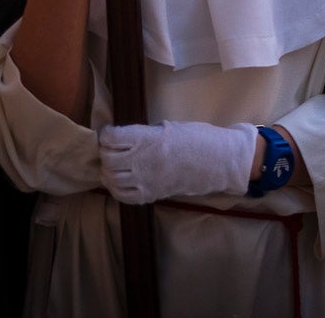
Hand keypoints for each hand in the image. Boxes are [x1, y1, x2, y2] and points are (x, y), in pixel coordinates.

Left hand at [98, 120, 257, 203]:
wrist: (219, 162)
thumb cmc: (198, 139)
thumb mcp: (170, 127)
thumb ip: (146, 133)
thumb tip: (125, 137)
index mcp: (150, 139)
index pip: (112, 138)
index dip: (107, 133)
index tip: (110, 132)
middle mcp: (144, 161)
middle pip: (108, 159)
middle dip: (105, 152)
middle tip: (111, 148)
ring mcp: (147, 181)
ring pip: (112, 179)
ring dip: (108, 171)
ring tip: (114, 165)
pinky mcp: (152, 195)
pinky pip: (124, 196)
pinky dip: (116, 188)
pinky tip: (120, 181)